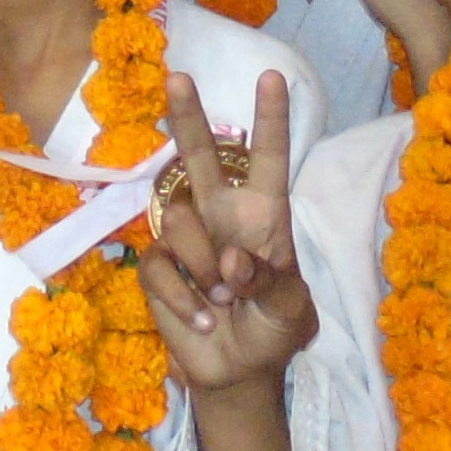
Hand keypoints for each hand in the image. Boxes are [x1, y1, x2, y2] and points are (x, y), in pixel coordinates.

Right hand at [134, 72, 312, 389]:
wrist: (238, 372)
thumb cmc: (275, 328)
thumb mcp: (290, 308)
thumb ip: (269, 281)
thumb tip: (231, 261)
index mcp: (265, 215)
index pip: (268, 160)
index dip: (271, 120)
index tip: (271, 78)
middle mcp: (222, 216)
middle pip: (201, 157)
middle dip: (188, 118)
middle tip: (179, 78)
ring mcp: (187, 241)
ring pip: (179, 222)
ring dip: (202, 264)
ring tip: (221, 299)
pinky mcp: (159, 269)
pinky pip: (160, 267)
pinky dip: (182, 298)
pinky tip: (201, 319)